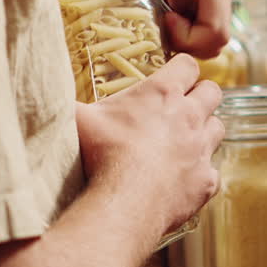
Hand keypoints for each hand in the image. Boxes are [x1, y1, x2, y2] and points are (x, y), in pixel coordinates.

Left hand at [0, 0, 232, 57]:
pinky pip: (195, 25)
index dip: (189, 39)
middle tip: (154, 21)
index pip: (216, 33)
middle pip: (214, 42)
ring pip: (205, 36)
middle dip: (184, 43)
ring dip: (180, 37)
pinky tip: (152, 12)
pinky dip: (176, 29)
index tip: (162, 19)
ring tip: (152, 15)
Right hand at [74, 55, 223, 238]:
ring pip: (218, 128)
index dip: (182, 68)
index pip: (187, 65)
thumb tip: (47, 91)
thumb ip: (68, 102)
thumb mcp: (77, 118)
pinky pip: (213, 172)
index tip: (174, 75)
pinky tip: (184, 180)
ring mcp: (201, 149)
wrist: (124, 200)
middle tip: (184, 106)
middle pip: (212, 92)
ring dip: (206, 131)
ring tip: (186, 140)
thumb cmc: (100, 152)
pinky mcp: (206, 181)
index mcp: (162, 93)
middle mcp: (190, 116)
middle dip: (202, 95)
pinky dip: (201, 174)